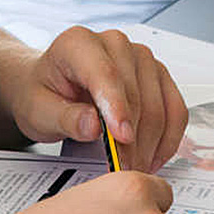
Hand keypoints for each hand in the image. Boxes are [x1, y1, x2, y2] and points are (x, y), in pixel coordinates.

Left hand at [7, 27, 186, 172]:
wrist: (49, 87)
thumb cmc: (42, 94)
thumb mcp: (39, 111)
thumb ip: (65, 118)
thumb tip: (93, 126)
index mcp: (79, 43)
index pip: (106, 74)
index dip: (118, 108)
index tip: (122, 139)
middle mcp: (114, 43)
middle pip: (136, 93)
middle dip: (133, 138)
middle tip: (123, 170)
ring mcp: (140, 57)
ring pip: (158, 104)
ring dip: (151, 142)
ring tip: (135, 168)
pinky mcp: (157, 75)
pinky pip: (174, 107)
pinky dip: (168, 136)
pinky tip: (153, 156)